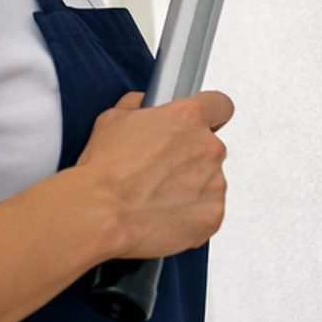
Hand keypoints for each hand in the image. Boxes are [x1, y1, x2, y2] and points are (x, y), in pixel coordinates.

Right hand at [74, 89, 233, 258]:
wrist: (101, 213)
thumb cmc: (105, 170)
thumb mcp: (113, 118)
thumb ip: (140, 107)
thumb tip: (144, 106)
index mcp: (188, 117)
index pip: (220, 105)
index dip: (210, 114)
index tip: (201, 123)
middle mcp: (207, 148)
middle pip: (211, 148)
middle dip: (191, 156)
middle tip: (161, 168)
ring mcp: (214, 184)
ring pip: (211, 182)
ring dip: (192, 187)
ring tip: (157, 195)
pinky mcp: (212, 216)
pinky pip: (208, 212)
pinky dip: (191, 215)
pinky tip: (164, 214)